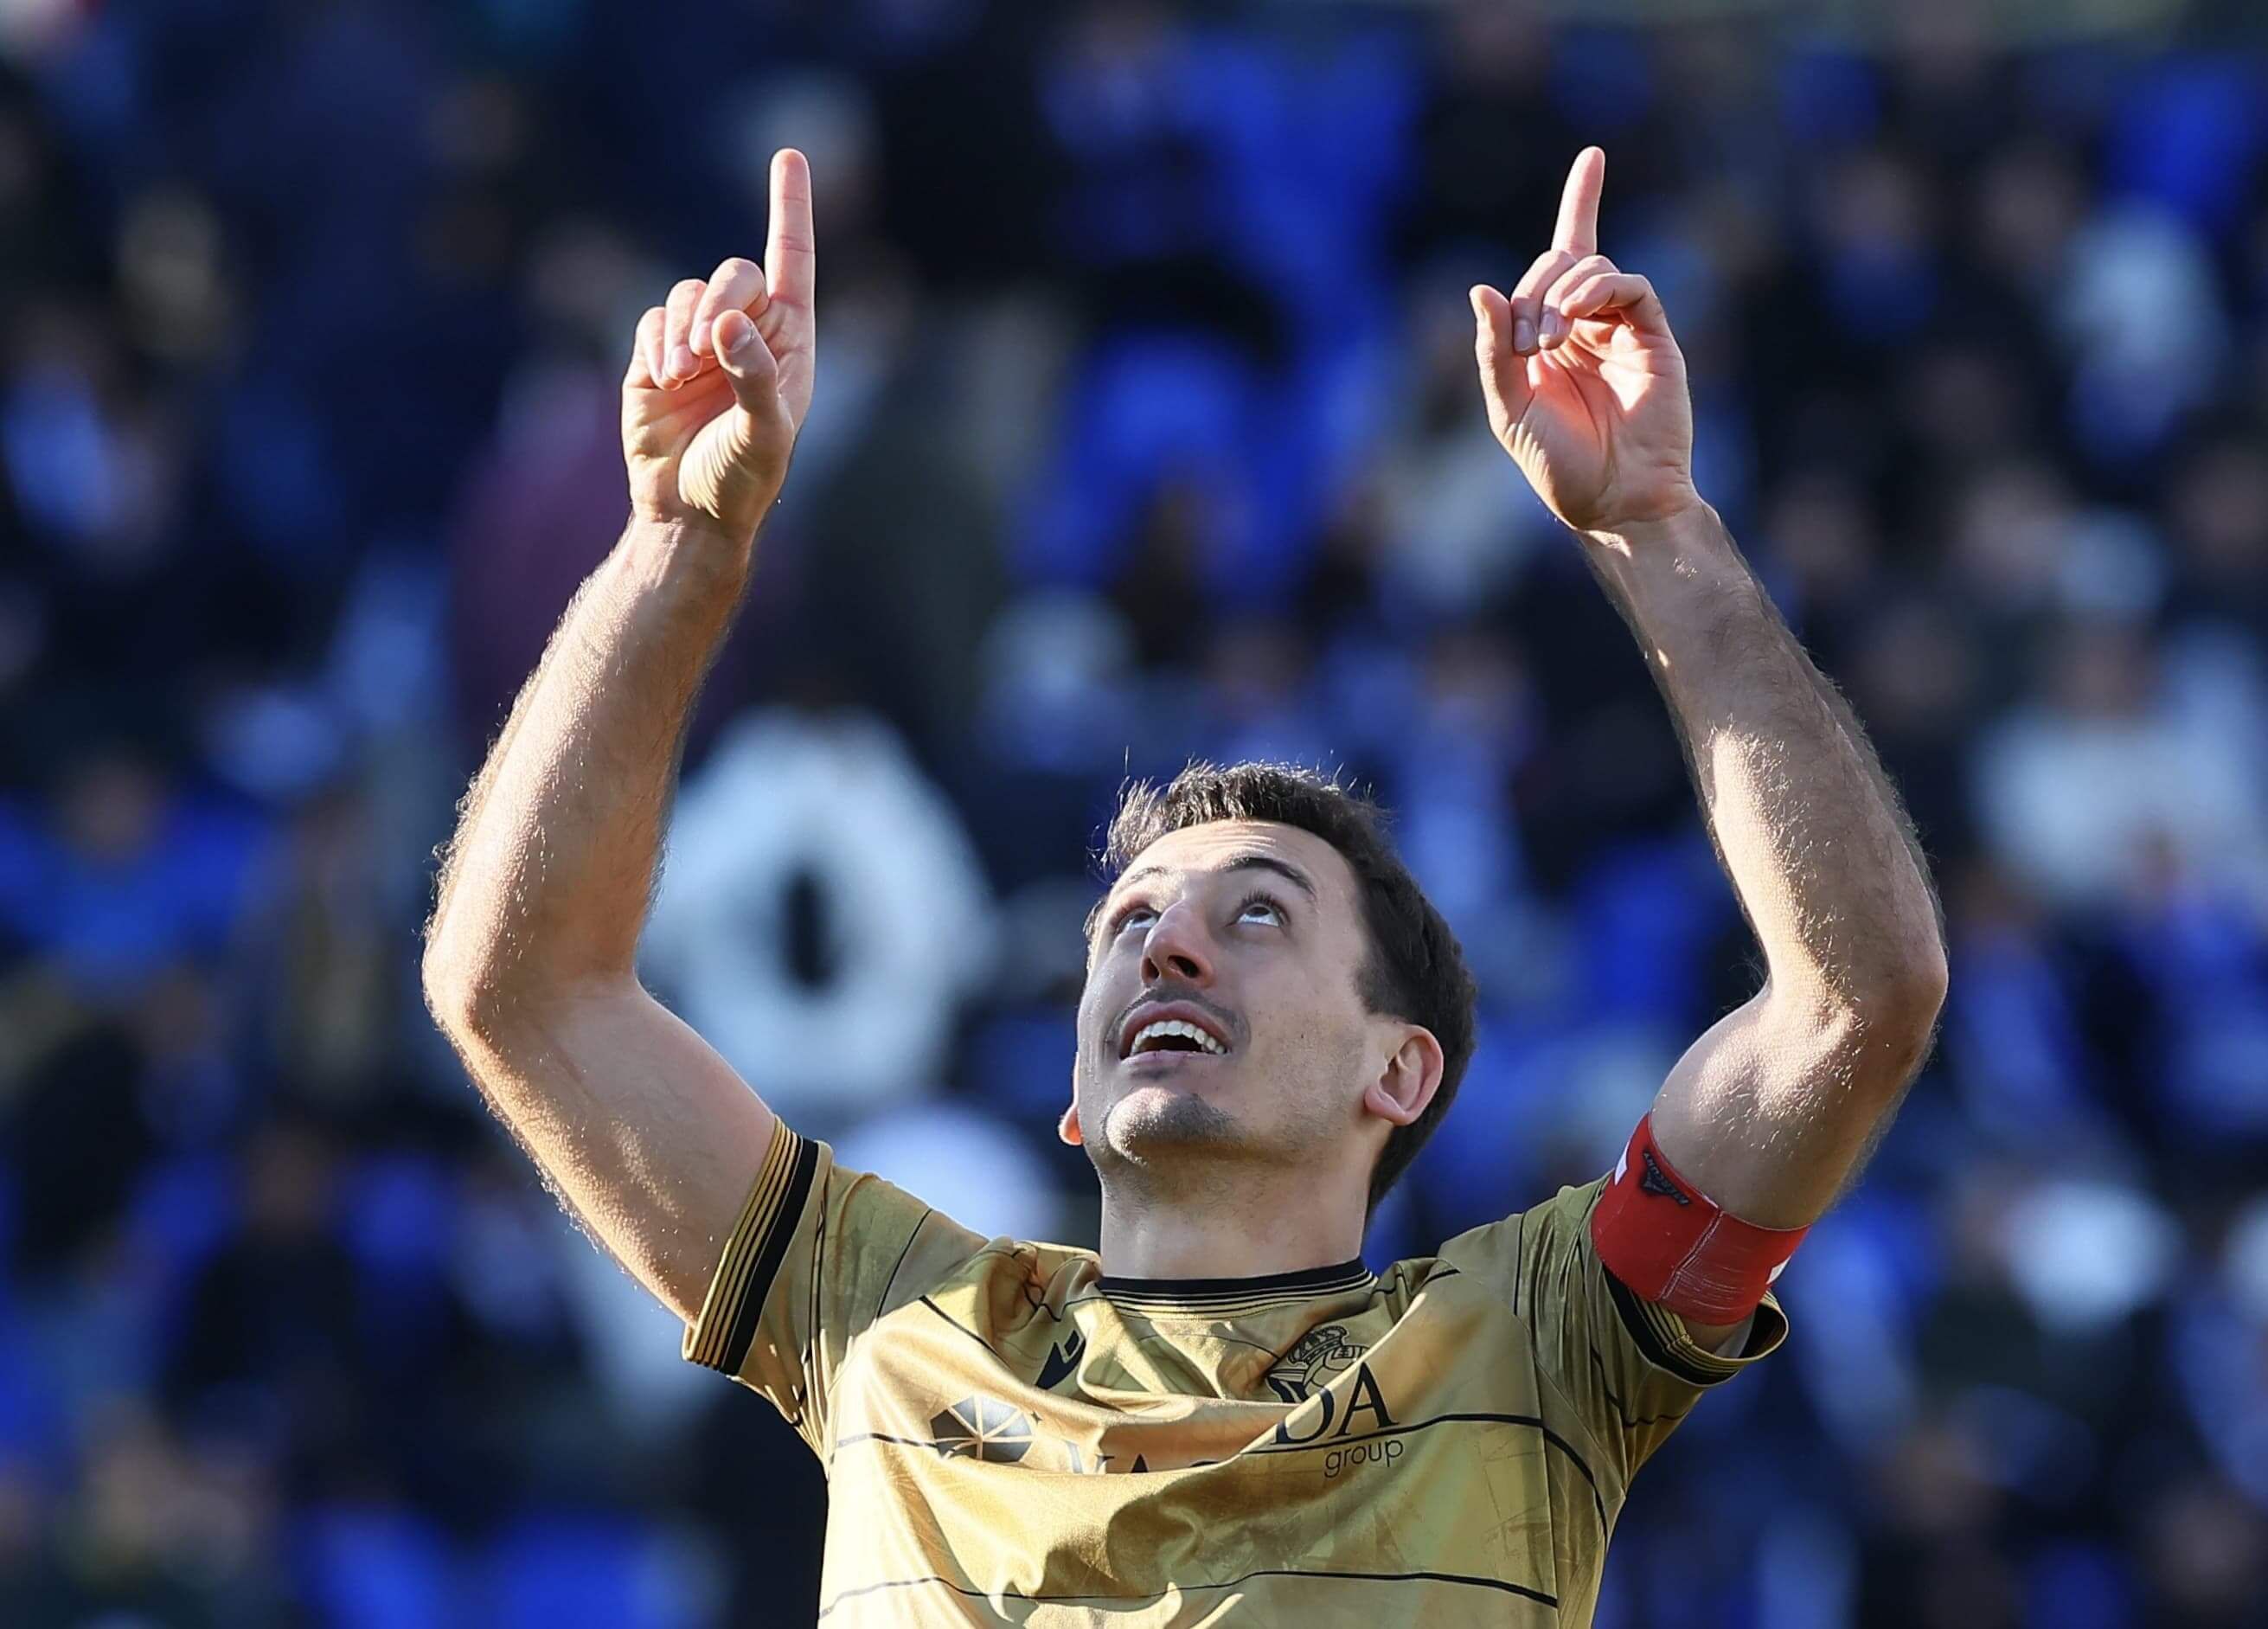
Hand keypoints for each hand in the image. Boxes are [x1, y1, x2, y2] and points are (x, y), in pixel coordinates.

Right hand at [623, 148, 815, 542]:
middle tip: (706, 352)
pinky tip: (660, 383)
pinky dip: (654, 346)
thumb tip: (728, 325)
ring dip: (683, 329)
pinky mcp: (656, 356)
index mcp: (790, 343)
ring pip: (688, 293)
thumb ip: (754, 377)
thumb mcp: (763, 436)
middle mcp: (749, 333)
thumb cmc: (741, 482)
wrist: (687, 515)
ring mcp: (701, 343)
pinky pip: (651, 321)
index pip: (793, 260)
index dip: (790, 207)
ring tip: (681, 378)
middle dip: (718, 300)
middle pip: (733, 272)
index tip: (789, 154)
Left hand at [1470, 148, 1698, 535]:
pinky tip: (1579, 316)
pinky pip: (1631, 287)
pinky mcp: (1655, 338)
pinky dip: (1602, 288)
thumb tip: (1480, 289)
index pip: (1560, 260)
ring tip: (1552, 339)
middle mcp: (1587, 324)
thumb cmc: (1559, 465)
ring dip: (1563, 290)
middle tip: (1531, 343)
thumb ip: (1494, 350)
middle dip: (1537, 287)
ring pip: (1594, 268)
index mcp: (1551, 336)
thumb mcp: (1508, 408)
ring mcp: (1623, 329)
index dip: (1581, 204)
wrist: (1615, 502)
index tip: (1596, 155)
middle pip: (1561, 262)